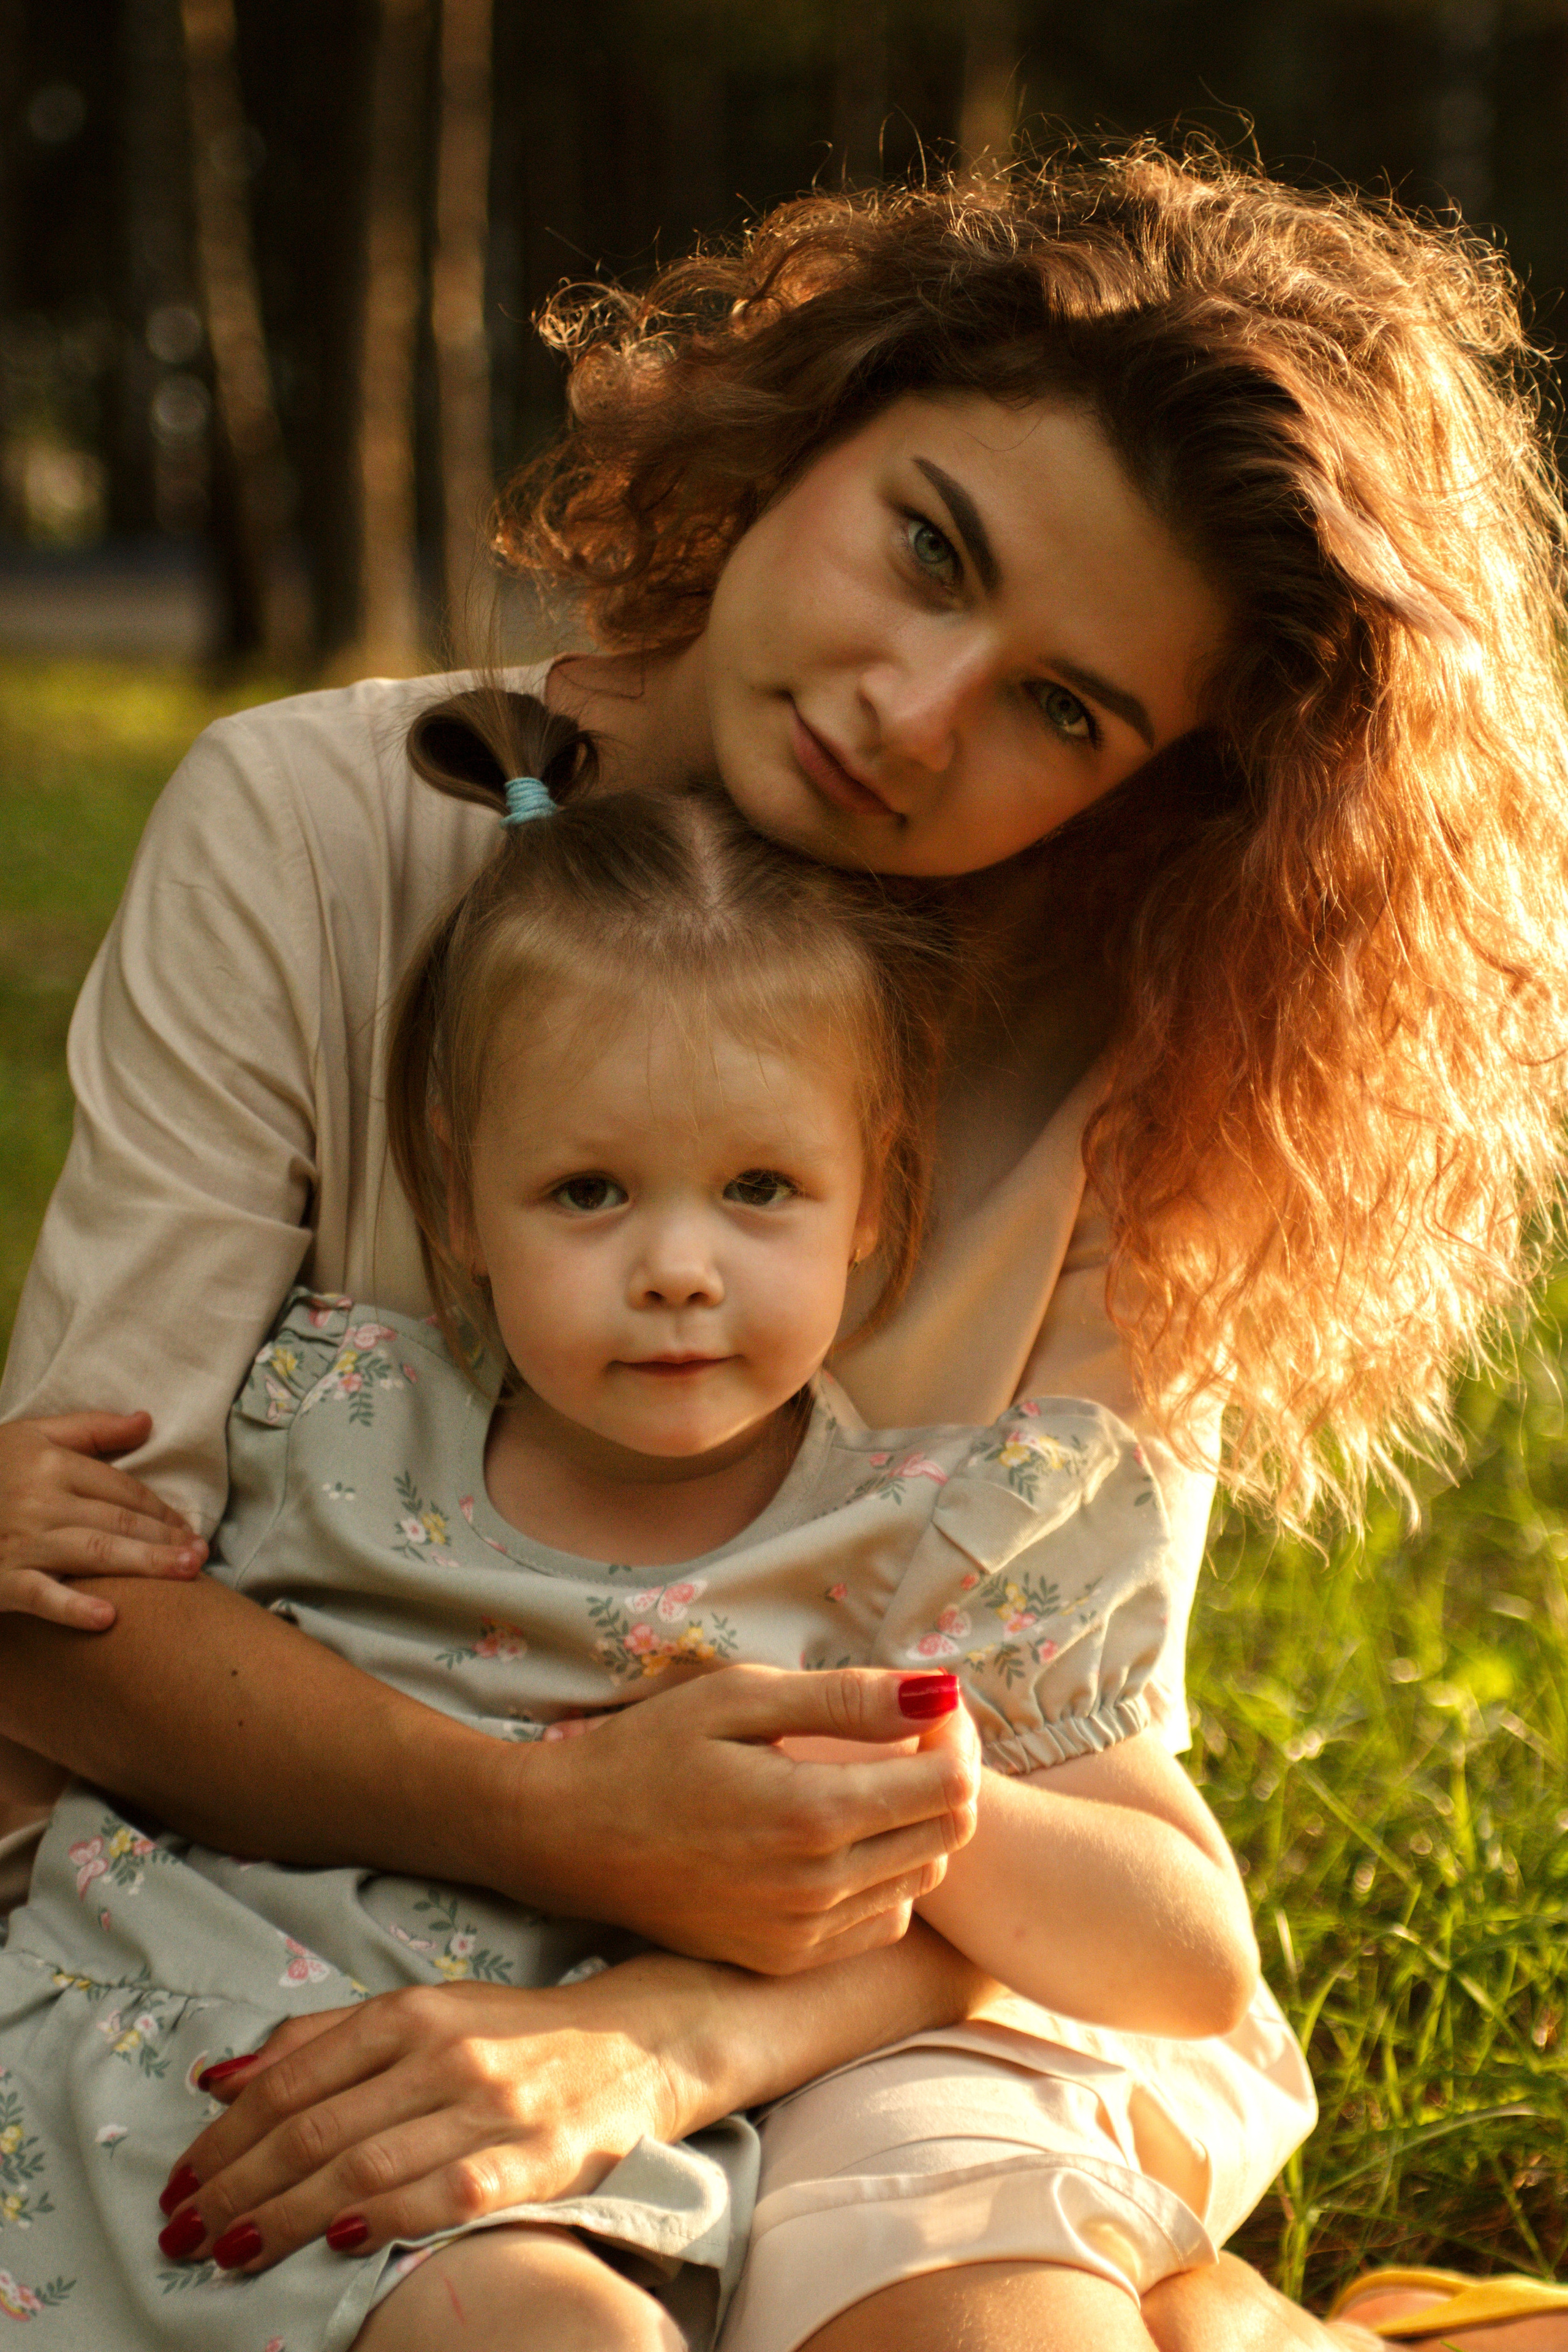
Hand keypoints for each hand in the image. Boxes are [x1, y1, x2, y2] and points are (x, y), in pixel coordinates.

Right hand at [0, 1411, 205, 1629]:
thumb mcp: (31, 1436)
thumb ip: (91, 1428)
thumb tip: (147, 1419)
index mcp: (53, 1464)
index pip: (122, 1489)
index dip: (161, 1510)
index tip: (190, 1528)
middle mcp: (42, 1501)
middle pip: (118, 1521)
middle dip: (165, 1539)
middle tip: (202, 1556)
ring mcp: (22, 1542)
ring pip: (95, 1553)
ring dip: (144, 1565)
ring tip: (184, 1573)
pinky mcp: (2, 1580)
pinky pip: (40, 1595)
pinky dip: (72, 1608)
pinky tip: (107, 1618)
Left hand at [155, 1962, 694, 2275]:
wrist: (640, 2041)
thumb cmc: (515, 2033)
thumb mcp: (424, 2012)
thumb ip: (324, 2039)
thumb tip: (222, 2079)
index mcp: (412, 2012)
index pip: (292, 2082)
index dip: (225, 2139)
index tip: (179, 2182)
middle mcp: (446, 2055)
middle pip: (316, 2131)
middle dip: (237, 2189)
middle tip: (183, 2233)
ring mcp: (492, 2109)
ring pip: (366, 2168)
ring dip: (287, 2218)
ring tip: (233, 2253)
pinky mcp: (536, 2160)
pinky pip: (447, 2196)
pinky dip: (387, 2220)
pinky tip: (340, 2243)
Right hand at [519, 1664, 980, 1972]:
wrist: (566, 1838)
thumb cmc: (647, 1751)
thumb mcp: (740, 1698)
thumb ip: (847, 1700)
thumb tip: (940, 1692)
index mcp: (811, 1815)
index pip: (949, 1785)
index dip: (956, 1737)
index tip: (927, 1708)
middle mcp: (817, 1888)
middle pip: (946, 1834)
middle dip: (946, 1775)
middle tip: (906, 1735)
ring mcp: (802, 1934)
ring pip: (920, 1878)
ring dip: (917, 1825)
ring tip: (871, 1779)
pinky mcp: (784, 1960)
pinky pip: (878, 1921)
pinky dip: (885, 1875)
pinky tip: (843, 1836)